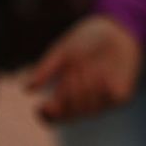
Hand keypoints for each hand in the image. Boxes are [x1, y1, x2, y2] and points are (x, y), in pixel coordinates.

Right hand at [26, 14, 142, 123]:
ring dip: (85, 87)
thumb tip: (26, 89)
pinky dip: (101, 86)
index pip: (53, 116)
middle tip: (73, 71)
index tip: (43, 107)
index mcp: (65, 91)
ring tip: (89, 66)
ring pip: (87, 108)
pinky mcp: (119, 97)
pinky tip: (104, 72)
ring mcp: (102, 101)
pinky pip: (107, 99)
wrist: (117, 29)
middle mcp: (83, 101)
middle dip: (68, 93)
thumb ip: (46, 70)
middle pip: (69, 114)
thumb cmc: (87, 39)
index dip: (47, 115)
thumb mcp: (62, 52)